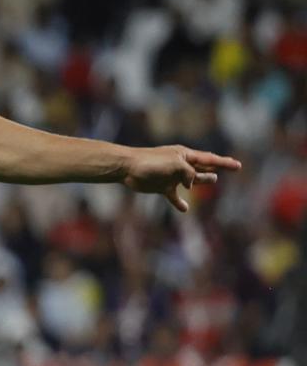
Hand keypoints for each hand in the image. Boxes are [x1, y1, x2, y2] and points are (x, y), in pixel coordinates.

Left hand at [122, 145, 240, 212]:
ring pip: (192, 180)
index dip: (225, 163)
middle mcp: (181, 165)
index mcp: (186, 156)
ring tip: (213, 180)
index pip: (210, 159)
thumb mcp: (175, 164)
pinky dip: (179, 203)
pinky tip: (185, 209)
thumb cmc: (152, 162)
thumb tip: (192, 185)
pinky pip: (174, 197)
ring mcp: (173, 177)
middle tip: (232, 167)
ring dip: (202, 180)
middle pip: (203, 168)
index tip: (238, 165)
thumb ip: (188, 173)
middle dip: (216, 167)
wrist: (128, 168)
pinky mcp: (162, 187)